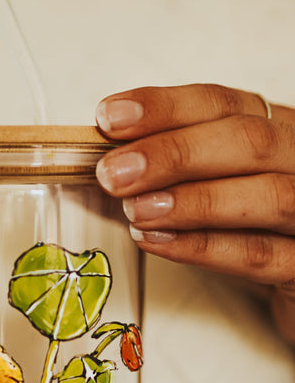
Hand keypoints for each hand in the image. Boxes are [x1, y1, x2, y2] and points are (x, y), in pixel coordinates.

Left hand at [94, 83, 294, 343]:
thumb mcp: (218, 183)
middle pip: (249, 141)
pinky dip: (204, 247)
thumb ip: (174, 167)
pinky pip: (261, 254)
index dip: (165, 107)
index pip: (223, 104)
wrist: (294, 279)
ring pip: (267, 196)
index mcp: (278, 130)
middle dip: (174, 153)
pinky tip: (158, 242)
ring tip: (135, 210)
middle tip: (113, 172)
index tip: (110, 116)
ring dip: (192, 200)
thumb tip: (107, 159)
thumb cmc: (251, 227)